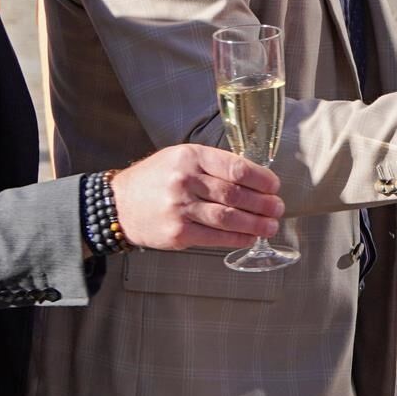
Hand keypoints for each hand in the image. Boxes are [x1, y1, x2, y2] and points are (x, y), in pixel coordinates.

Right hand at [112, 145, 283, 249]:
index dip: (262, 180)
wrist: (118, 204)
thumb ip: (213, 164)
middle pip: (236, 194)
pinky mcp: (178, 232)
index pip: (236, 168)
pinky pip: (216, 237)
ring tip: (270, 225)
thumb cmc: (156, 180)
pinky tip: (250, 237)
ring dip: (256, 224)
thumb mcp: (180, 158)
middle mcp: (185, 180)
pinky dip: (237, 238)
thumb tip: (255, 178)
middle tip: (278, 208)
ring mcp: (180, 207)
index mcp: (190, 157)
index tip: (274, 186)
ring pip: (229, 217)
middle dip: (264, 204)